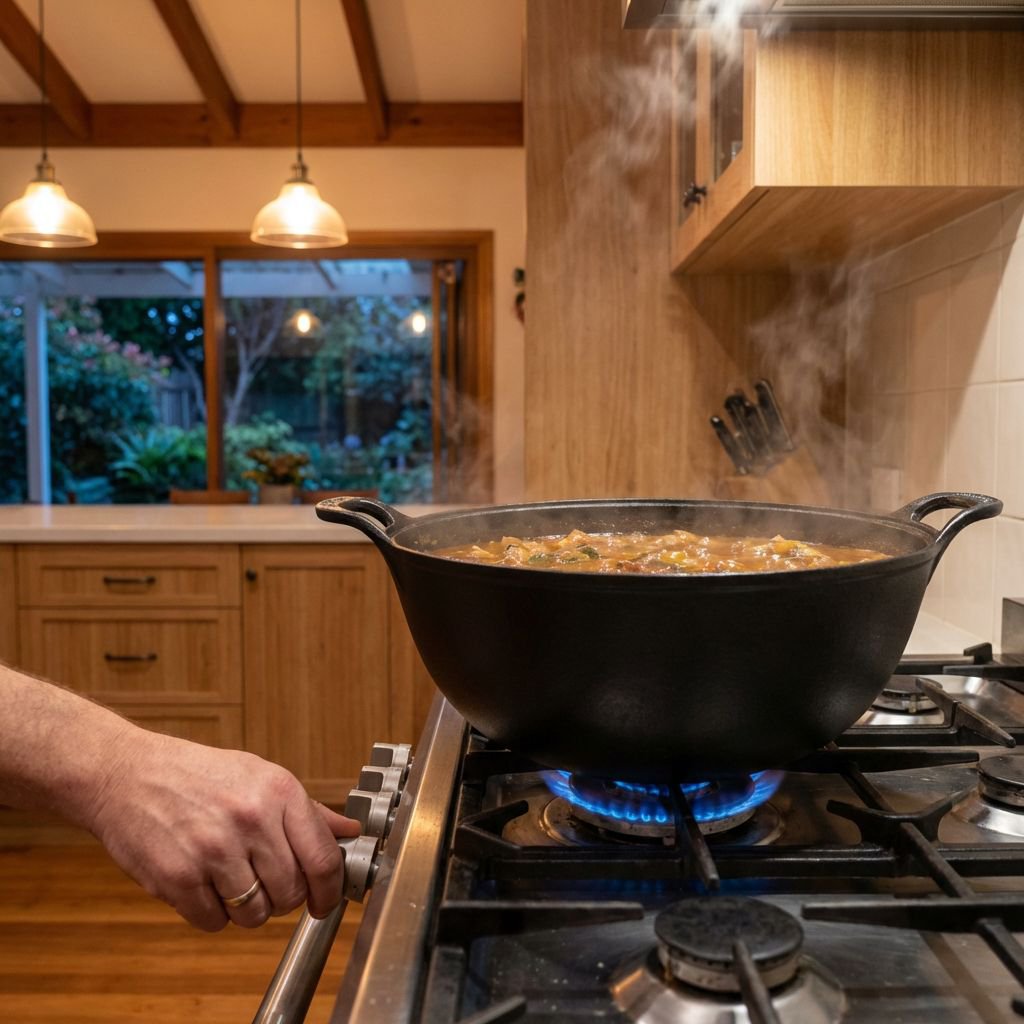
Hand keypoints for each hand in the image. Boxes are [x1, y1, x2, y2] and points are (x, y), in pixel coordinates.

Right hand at [84, 725, 360, 930]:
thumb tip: (350, 834)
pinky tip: (203, 885)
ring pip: (254, 914)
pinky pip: (213, 922)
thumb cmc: (198, 774)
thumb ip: (308, 811)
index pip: (323, 859)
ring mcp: (214, 849)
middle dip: (283, 898)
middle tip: (266, 883)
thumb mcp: (261, 776)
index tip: (325, 902)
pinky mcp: (178, 877)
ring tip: (231, 880)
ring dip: (246, 909)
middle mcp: (251, 818)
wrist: (128, 774)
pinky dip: (211, 914)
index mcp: (279, 791)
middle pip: (290, 893)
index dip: (329, 891)